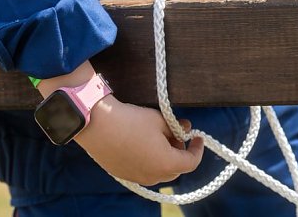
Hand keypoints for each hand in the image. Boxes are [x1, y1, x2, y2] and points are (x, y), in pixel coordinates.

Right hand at [75, 95, 204, 185]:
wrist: (99, 125)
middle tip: (176, 133)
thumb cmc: (132, 120)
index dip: (198, 149)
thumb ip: (176, 126)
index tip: (198, 137)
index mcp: (166, 164)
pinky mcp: (123, 175)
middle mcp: (153, 176)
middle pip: (176, 169)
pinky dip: (150, 160)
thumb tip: (186, 127)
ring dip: (165, 157)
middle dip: (180, 152)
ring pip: (160, 172)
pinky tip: (143, 143)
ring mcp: (137, 178)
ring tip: (159, 136)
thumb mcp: (159, 119)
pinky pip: (144, 171)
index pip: (191, 162)